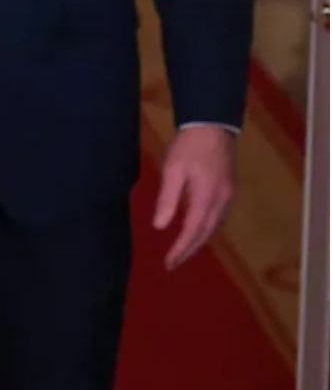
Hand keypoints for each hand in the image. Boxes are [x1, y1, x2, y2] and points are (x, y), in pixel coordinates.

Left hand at [153, 125, 235, 269]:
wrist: (213, 126)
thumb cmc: (189, 147)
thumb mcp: (173, 170)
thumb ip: (167, 200)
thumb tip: (159, 226)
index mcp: (207, 198)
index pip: (192, 231)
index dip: (180, 249)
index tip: (168, 263)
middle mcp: (222, 201)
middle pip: (206, 233)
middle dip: (189, 250)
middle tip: (173, 263)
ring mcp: (228, 196)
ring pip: (214, 227)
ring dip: (199, 240)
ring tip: (182, 250)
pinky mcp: (229, 190)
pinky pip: (218, 217)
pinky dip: (207, 228)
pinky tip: (197, 229)